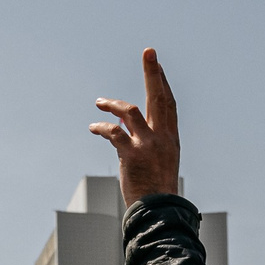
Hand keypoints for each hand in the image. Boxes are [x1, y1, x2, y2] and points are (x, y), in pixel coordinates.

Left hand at [91, 48, 181, 202]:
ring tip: (99, 102)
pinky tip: (93, 127)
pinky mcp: (132, 155)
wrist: (158, 213)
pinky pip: (114, 133)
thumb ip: (147, 141)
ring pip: (132, 112)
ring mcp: (148, 145)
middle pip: (159, 98)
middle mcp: (162, 138)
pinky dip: (102, 127)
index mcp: (171, 138)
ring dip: (113, 104)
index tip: (156, 65)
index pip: (168, 104)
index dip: (162, 83)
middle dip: (153, 73)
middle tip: (149, 52)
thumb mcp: (159, 162)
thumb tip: (124, 124)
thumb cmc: (155, 190)